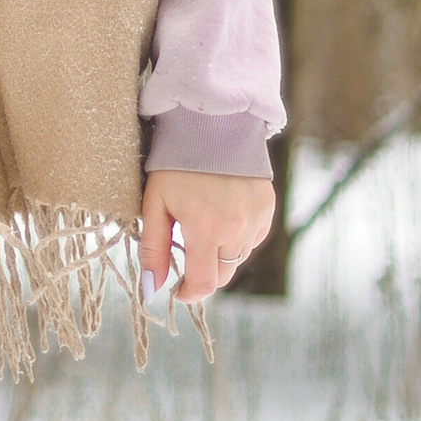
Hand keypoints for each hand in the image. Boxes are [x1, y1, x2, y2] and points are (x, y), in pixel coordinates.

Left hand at [140, 166, 274, 304]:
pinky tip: (223, 215)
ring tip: (203, 227)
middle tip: (187, 259)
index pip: (205, 283)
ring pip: (238, 258)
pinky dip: (238, 237)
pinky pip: (252, 239)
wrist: (212, 126)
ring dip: (220, 255)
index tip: (178, 291)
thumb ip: (153, 250)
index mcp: (207, 229)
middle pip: (223, 275)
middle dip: (204, 275)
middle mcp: (237, 228)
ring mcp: (257, 218)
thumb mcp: (155, 205)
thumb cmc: (175, 165)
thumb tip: (152, 289)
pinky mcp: (268, 208)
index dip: (190, 294)